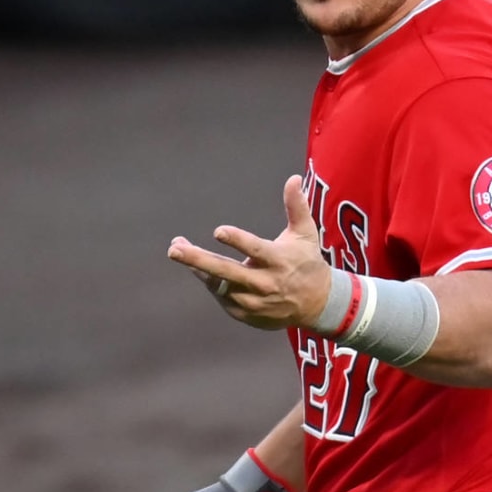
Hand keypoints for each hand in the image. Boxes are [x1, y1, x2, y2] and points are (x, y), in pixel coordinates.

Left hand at [167, 175, 332, 330]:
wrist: (317, 304)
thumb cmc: (307, 262)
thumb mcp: (305, 234)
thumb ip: (296, 206)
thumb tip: (293, 177)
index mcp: (278, 261)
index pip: (256, 250)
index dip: (237, 241)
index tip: (218, 231)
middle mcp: (264, 283)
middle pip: (227, 272)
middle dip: (198, 260)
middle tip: (174, 249)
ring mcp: (253, 301)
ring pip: (218, 285)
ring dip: (197, 268)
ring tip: (177, 249)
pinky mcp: (245, 313)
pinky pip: (220, 296)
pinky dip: (208, 281)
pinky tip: (196, 267)